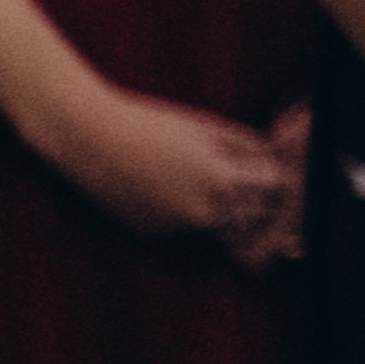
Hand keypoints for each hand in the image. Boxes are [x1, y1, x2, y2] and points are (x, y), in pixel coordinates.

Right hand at [52, 86, 306, 261]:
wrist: (91, 140)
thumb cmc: (150, 126)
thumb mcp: (208, 128)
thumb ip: (248, 146)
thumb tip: (274, 158)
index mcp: (221, 180)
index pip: (272, 187)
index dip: (272, 174)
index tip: (266, 165)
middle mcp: (203, 212)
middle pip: (255, 215)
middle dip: (258, 197)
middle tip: (251, 179)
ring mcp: (179, 230)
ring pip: (226, 233)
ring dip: (233, 215)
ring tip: (219, 187)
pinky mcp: (157, 237)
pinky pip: (194, 237)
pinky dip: (201, 223)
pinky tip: (189, 197)